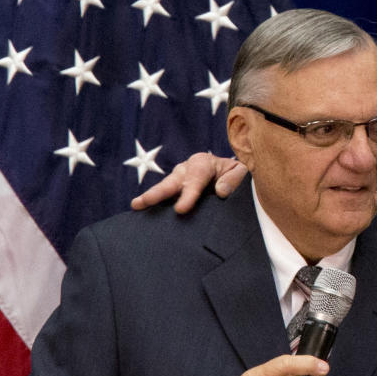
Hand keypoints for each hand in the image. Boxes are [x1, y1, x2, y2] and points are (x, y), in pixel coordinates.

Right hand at [131, 151, 246, 212]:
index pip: (195, 179)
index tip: (180, 210)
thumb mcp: (241, 171)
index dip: (187, 195)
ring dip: (150, 197)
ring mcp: (177, 179)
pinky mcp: (175, 190)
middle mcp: (185, 169)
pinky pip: (164, 197)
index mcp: (202, 163)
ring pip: (164, 188)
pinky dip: (153, 204)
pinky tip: (141, 213)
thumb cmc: (234, 173)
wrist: (228, 173)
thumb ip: (233, 179)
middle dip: (157, 193)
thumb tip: (220, 191)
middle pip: (171, 182)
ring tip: (136, 206)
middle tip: (143, 202)